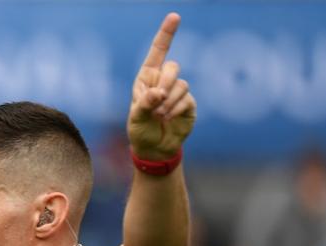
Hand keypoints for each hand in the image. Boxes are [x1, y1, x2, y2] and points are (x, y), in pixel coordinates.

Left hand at [128, 13, 196, 159]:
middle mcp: (163, 81)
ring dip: (168, 102)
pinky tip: (168, 119)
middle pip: (173, 67)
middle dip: (165, 83)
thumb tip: (159, 93)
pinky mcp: (189, 102)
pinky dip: (175, 110)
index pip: (158, 52)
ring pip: (181, 84)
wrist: (155, 148)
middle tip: (156, 100)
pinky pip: (186, 99)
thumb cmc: (140, 131)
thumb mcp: (136, 118)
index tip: (175, 16)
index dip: (167, 34)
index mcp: (146, 78)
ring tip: (159, 115)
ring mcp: (177, 91)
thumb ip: (144, 104)